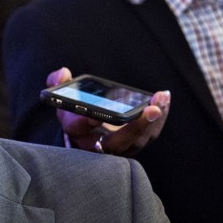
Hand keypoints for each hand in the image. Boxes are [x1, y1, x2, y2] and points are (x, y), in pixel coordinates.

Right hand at [47, 67, 170, 156]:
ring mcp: (115, 148)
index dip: (87, 122)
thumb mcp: (64, 97)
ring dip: (152, 120)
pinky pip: (148, 135)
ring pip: (136, 140)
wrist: (87, 131)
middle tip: (151, 109)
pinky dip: (159, 119)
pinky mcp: (131, 145)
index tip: (97, 115)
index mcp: (75, 130)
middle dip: (135, 127)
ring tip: (161, 98)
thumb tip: (63, 73)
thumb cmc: (76, 111)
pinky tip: (163, 101)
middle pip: (116, 143)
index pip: (79, 128)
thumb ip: (58, 83)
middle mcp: (95, 144)